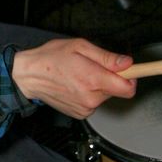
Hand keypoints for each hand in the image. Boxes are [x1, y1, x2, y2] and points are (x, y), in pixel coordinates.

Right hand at [12, 38, 136, 118]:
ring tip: (81, 75)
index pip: (128, 88)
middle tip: (94, 66)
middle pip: (117, 90)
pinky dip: (91, 94)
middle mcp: (90, 97)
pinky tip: (76, 86)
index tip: (132, 71)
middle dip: (111, 78)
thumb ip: (106, 57)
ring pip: (106, 96)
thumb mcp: (80, 47)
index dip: (132, 78)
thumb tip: (128, 63)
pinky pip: (95, 103)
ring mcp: (85, 108)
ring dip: (99, 86)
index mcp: (92, 79)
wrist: (29, 76)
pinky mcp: (80, 114)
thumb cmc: (52, 58)